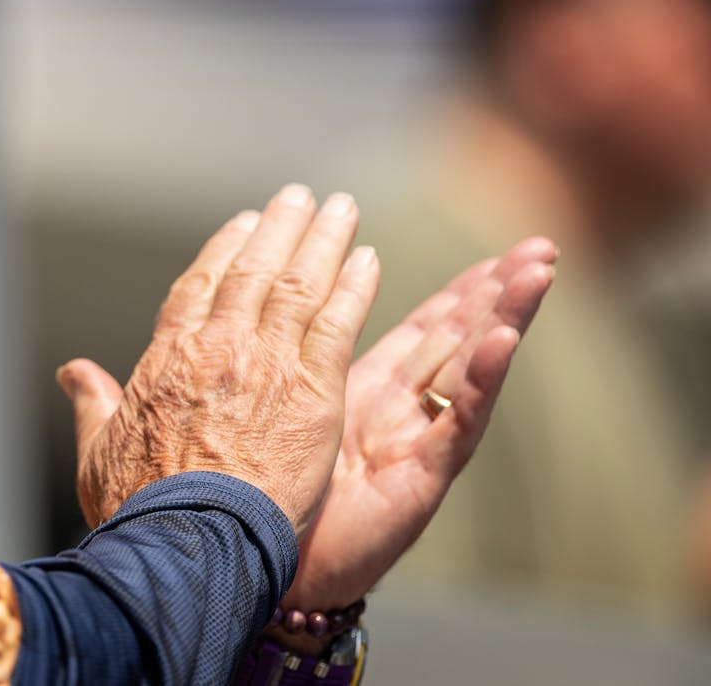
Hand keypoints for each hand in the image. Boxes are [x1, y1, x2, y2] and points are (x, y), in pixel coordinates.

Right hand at [58, 184, 380, 536]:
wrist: (186, 540)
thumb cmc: (138, 508)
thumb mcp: (97, 452)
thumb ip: (92, 404)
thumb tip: (72, 374)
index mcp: (168, 358)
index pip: (201, 287)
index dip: (225, 250)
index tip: (244, 224)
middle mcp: (218, 347)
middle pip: (254, 271)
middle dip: (280, 228)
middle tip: (300, 197)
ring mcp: (266, 363)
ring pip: (299, 284)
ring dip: (323, 241)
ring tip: (341, 208)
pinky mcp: (312, 391)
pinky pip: (338, 323)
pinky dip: (354, 288)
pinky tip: (369, 260)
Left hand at [281, 236, 556, 615]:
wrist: (264, 562)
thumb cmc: (273, 492)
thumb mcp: (289, 410)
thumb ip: (301, 365)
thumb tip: (281, 307)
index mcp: (372, 390)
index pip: (426, 329)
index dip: (462, 291)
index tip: (497, 252)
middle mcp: (403, 412)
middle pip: (459, 340)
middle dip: (499, 292)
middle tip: (542, 245)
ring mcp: (417, 443)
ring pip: (469, 370)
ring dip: (505, 319)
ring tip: (538, 274)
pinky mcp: (420, 479)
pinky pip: (455, 422)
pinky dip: (481, 381)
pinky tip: (502, 341)